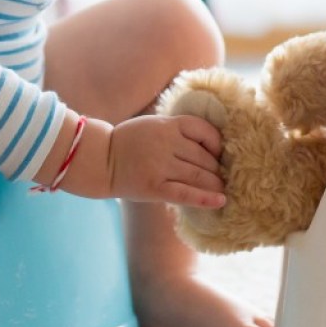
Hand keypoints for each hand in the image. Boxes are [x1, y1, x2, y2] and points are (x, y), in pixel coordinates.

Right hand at [107, 113, 225, 207]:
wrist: (101, 159)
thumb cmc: (132, 142)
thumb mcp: (155, 125)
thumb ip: (179, 130)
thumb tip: (212, 146)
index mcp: (168, 125)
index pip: (203, 130)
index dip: (216, 143)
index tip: (219, 152)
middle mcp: (166, 143)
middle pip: (204, 157)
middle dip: (217, 168)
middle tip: (224, 176)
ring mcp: (160, 166)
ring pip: (198, 176)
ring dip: (215, 184)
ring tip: (224, 189)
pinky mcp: (154, 187)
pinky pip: (185, 194)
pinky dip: (205, 198)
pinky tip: (221, 201)